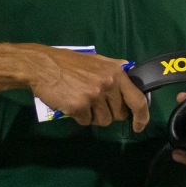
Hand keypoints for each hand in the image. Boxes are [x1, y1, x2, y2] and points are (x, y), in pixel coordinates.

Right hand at [27, 45, 149, 130]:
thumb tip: (129, 70)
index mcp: (116, 72)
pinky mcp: (79, 106)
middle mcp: (108, 84)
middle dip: (110, 113)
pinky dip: (80, 117)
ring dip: (94, 116)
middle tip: (97, 104)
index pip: (137, 99)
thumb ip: (114, 68)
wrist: (43, 66)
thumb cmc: (70, 63)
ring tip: (83, 102)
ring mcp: (93, 96)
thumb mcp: (97, 60)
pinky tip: (72, 104)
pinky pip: (86, 122)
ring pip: (103, 121)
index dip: (142, 116)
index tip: (139, 126)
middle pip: (119, 114)